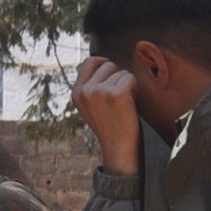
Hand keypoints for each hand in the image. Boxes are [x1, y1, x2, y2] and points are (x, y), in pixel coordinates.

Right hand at [71, 57, 144, 174]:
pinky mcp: (116, 93)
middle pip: (107, 64)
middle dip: (117, 76)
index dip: (104, 65)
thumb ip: (91, 86)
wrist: (119, 149)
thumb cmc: (111, 127)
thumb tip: (99, 61)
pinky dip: (134, 88)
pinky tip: (131, 103)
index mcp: (76, 92)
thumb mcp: (91, 106)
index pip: (89, 61)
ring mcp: (99, 91)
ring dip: (127, 83)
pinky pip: (130, 78)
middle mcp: (85, 90)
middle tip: (121, 96)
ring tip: (125, 102)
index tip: (113, 77)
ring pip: (120, 71)